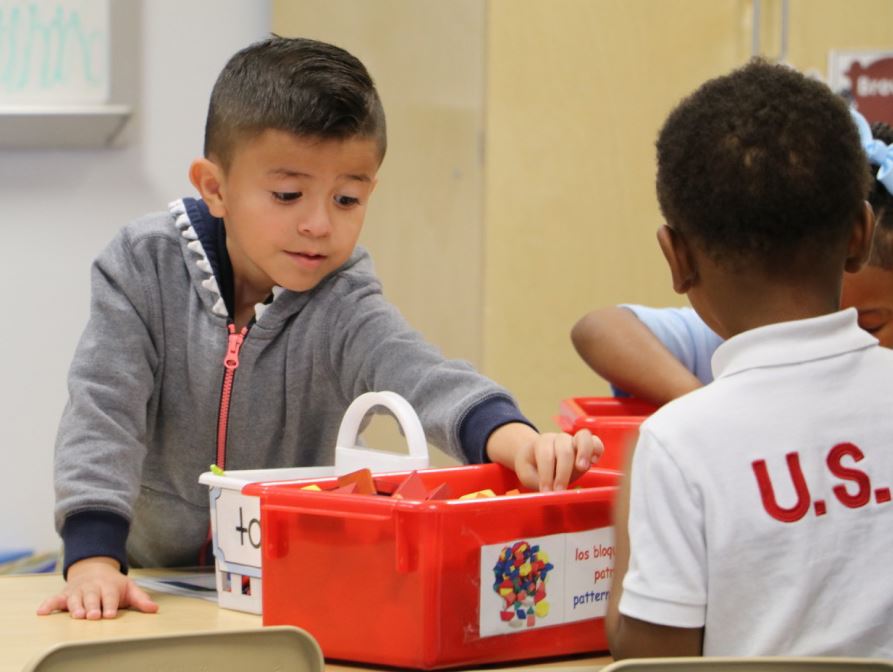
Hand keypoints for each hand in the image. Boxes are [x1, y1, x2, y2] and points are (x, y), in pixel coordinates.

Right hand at [36, 556, 157, 618]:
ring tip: (77, 615)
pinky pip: (54, 599)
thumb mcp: (129, 588)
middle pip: (92, 598)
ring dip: (75, 607)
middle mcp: (92, 588)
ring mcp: (77, 591)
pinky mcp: (65, 595)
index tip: (110, 614)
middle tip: (93, 616)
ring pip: (75, 599)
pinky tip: (41, 612)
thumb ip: (140, 599)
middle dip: (93, 607)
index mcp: (109, 586)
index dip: (110, 605)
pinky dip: (48, 605)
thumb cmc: (113, 584)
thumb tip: (155, 609)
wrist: (94, 568)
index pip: (110, 596)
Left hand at [486, 423, 603, 490]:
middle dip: (562, 472)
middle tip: (560, 490)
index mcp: (542, 442)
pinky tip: (594, 462)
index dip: (546, 474)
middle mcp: (559, 439)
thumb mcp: (528, 475)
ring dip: (584, 452)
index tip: (546, 491)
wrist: (537, 457)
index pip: (545, 455)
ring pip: (583, 438)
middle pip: (564, 449)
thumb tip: (549, 493)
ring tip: (581, 468)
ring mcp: (574, 441)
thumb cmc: (533, 467)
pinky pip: (596, 442)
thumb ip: (536, 481)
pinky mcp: (587, 447)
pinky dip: (597, 450)